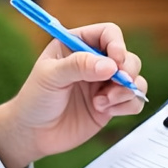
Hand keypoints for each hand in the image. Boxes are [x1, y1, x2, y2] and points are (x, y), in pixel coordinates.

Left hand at [0, 22, 146, 167]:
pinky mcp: (110, 105)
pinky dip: (127, 105)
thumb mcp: (50, 76)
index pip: (108, 33)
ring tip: (102, 103)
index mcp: (76, 45)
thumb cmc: (35, 100)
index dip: (116, 44)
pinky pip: (134, 100)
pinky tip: (104, 111)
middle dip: (127, 70)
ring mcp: (103, 84)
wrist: (33, 134)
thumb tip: (110, 65)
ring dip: (125, 91)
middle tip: (117, 83)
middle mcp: (94, 62)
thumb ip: (78, 66)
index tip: (116, 61)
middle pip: (127, 56)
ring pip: (135, 78)